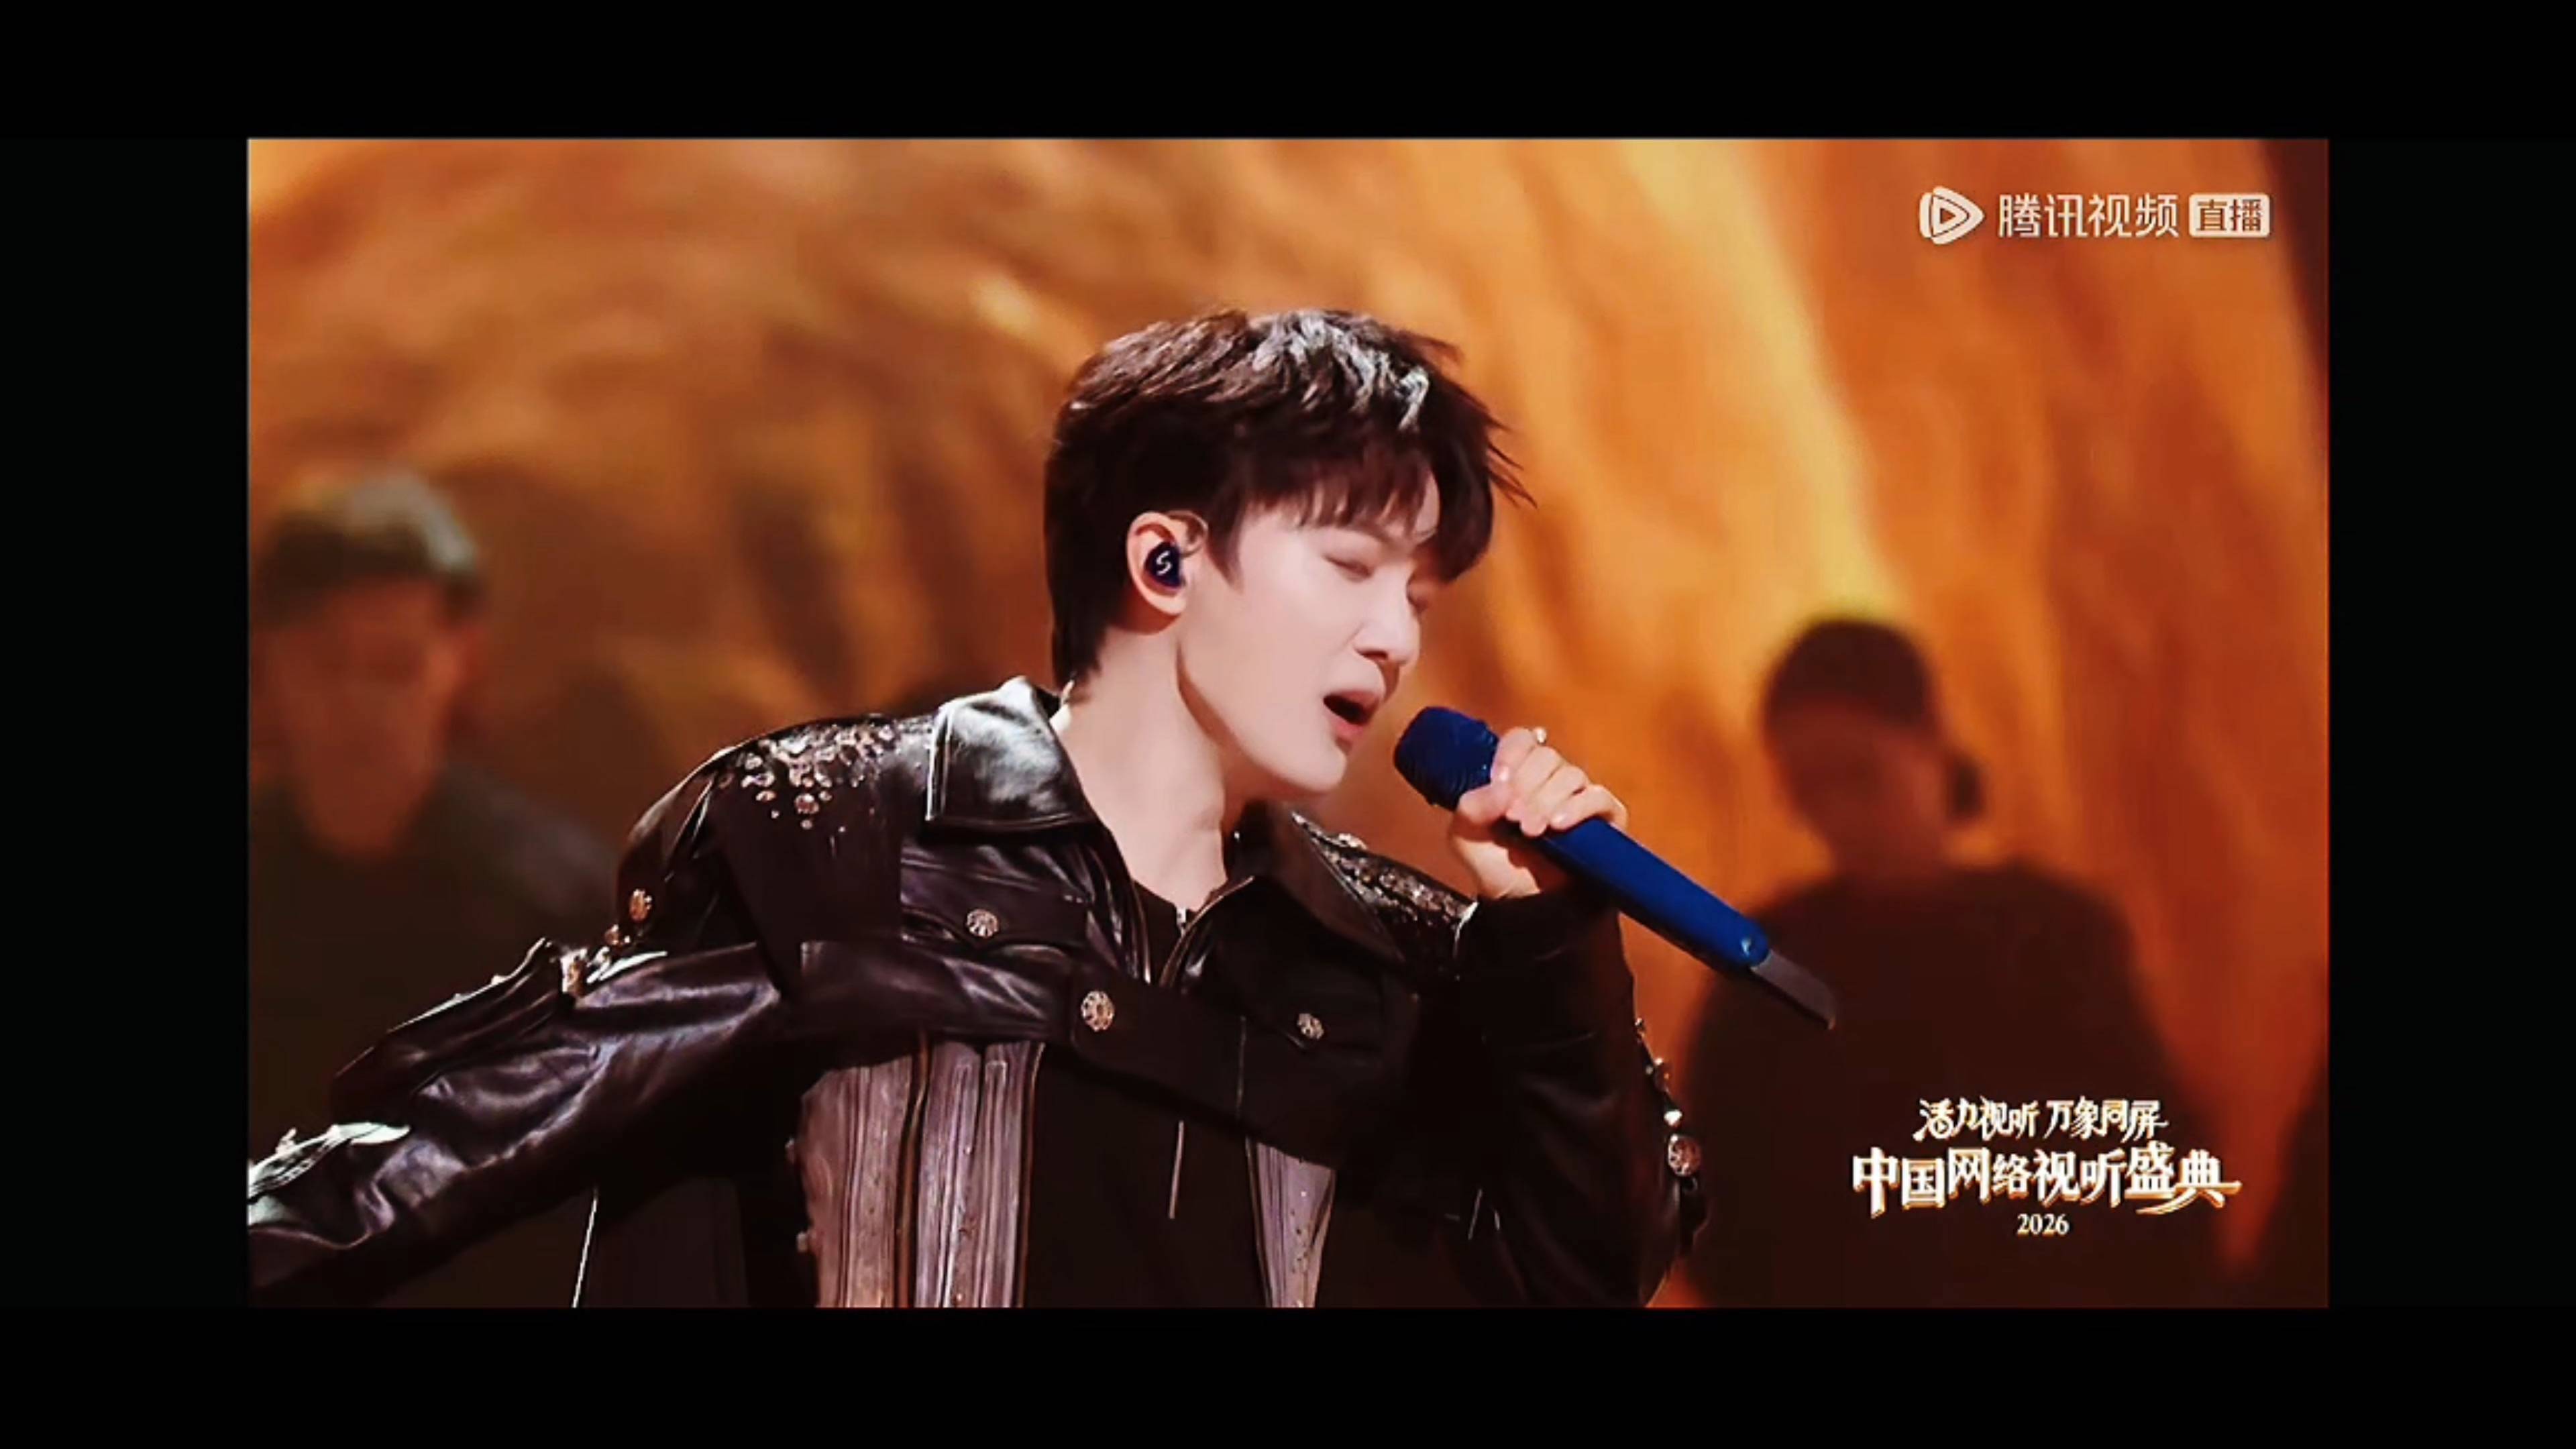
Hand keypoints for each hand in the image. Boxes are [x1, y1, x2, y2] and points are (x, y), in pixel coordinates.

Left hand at [1448, 726, 1629, 899]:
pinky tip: (1558, 825)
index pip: (1522, 740)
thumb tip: (1500, 788)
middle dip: (1526, 785)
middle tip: (1512, 818)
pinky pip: (1598, 797)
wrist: (1524, 906)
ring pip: (1571, 775)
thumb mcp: (1465, 838)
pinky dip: (1577, 807)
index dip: (1511, 755)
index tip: (1498, 782)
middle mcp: (1550, 779)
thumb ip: (1471, 807)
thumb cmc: (1496, 867)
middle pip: (1547, 756)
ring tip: (1531, 831)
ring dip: (1546, 800)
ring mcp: (1579, 796)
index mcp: (1518, 774)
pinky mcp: (1605, 817)